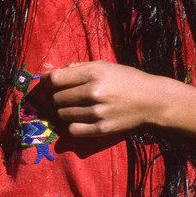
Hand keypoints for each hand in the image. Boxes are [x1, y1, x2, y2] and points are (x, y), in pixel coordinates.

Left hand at [39, 60, 157, 136]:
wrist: (151, 100)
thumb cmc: (126, 78)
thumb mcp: (104, 65)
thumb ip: (78, 67)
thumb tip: (53, 75)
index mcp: (93, 73)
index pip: (56, 79)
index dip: (45, 81)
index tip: (44, 82)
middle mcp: (93, 92)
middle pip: (56, 98)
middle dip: (55, 96)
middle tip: (61, 95)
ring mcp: (97, 113)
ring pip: (62, 114)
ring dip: (63, 110)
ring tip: (72, 106)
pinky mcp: (101, 130)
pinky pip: (72, 130)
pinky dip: (70, 125)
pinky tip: (77, 119)